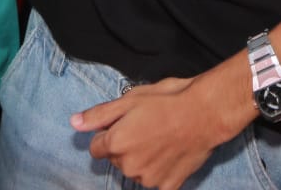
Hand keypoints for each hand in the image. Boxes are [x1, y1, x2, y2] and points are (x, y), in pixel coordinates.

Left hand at [74, 71, 247, 189]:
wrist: (206, 113)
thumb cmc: (169, 100)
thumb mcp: (130, 99)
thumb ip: (99, 115)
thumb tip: (74, 123)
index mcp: (116, 142)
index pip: (97, 147)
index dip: (110, 132)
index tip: (128, 123)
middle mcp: (128, 165)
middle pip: (116, 159)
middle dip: (126, 145)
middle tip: (148, 126)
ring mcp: (149, 179)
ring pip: (135, 170)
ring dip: (142, 158)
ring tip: (161, 138)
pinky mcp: (168, 186)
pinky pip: (155, 182)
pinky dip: (160, 171)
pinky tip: (171, 154)